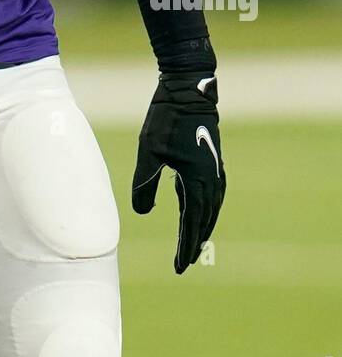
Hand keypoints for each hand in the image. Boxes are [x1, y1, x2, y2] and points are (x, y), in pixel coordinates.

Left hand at [132, 72, 224, 273]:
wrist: (188, 89)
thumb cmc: (167, 119)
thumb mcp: (149, 152)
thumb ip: (145, 185)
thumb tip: (141, 214)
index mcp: (199, 181)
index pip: (192, 223)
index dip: (185, 246)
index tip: (179, 267)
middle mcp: (213, 180)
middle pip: (205, 220)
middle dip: (194, 242)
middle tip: (184, 263)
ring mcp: (215, 170)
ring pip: (210, 209)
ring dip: (201, 227)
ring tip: (192, 245)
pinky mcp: (212, 161)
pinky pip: (209, 194)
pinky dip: (203, 209)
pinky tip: (192, 211)